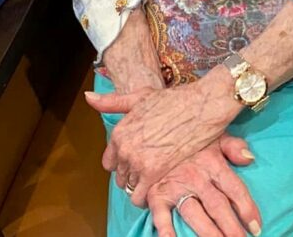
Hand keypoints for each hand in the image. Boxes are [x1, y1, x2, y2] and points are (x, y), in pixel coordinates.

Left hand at [86, 69, 241, 201]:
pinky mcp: (153, 171)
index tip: (138, 159)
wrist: (204, 105)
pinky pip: (139, 196)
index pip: (109, 162)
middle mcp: (123, 147)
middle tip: (151, 166)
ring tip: (157, 175)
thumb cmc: (176, 99)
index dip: (123, 162)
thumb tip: (88, 98)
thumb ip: (112, 102)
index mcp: (119, 131)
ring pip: (129, 186)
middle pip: (120, 176)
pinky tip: (158, 186)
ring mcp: (137, 160)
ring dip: (141, 184)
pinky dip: (146, 196)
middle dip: (133, 173)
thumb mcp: (140, 96)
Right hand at [146, 136, 261, 236]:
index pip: (235, 189)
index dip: (247, 208)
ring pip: (195, 214)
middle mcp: (196, 177)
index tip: (256, 227)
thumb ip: (233, 147)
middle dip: (231, 228)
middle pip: (217, 206)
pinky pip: (161, 216)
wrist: (156, 132)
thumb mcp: (215, 135)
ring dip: (208, 233)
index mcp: (213, 163)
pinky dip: (166, 231)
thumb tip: (250, 158)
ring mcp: (176, 187)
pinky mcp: (157, 195)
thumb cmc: (190, 138)